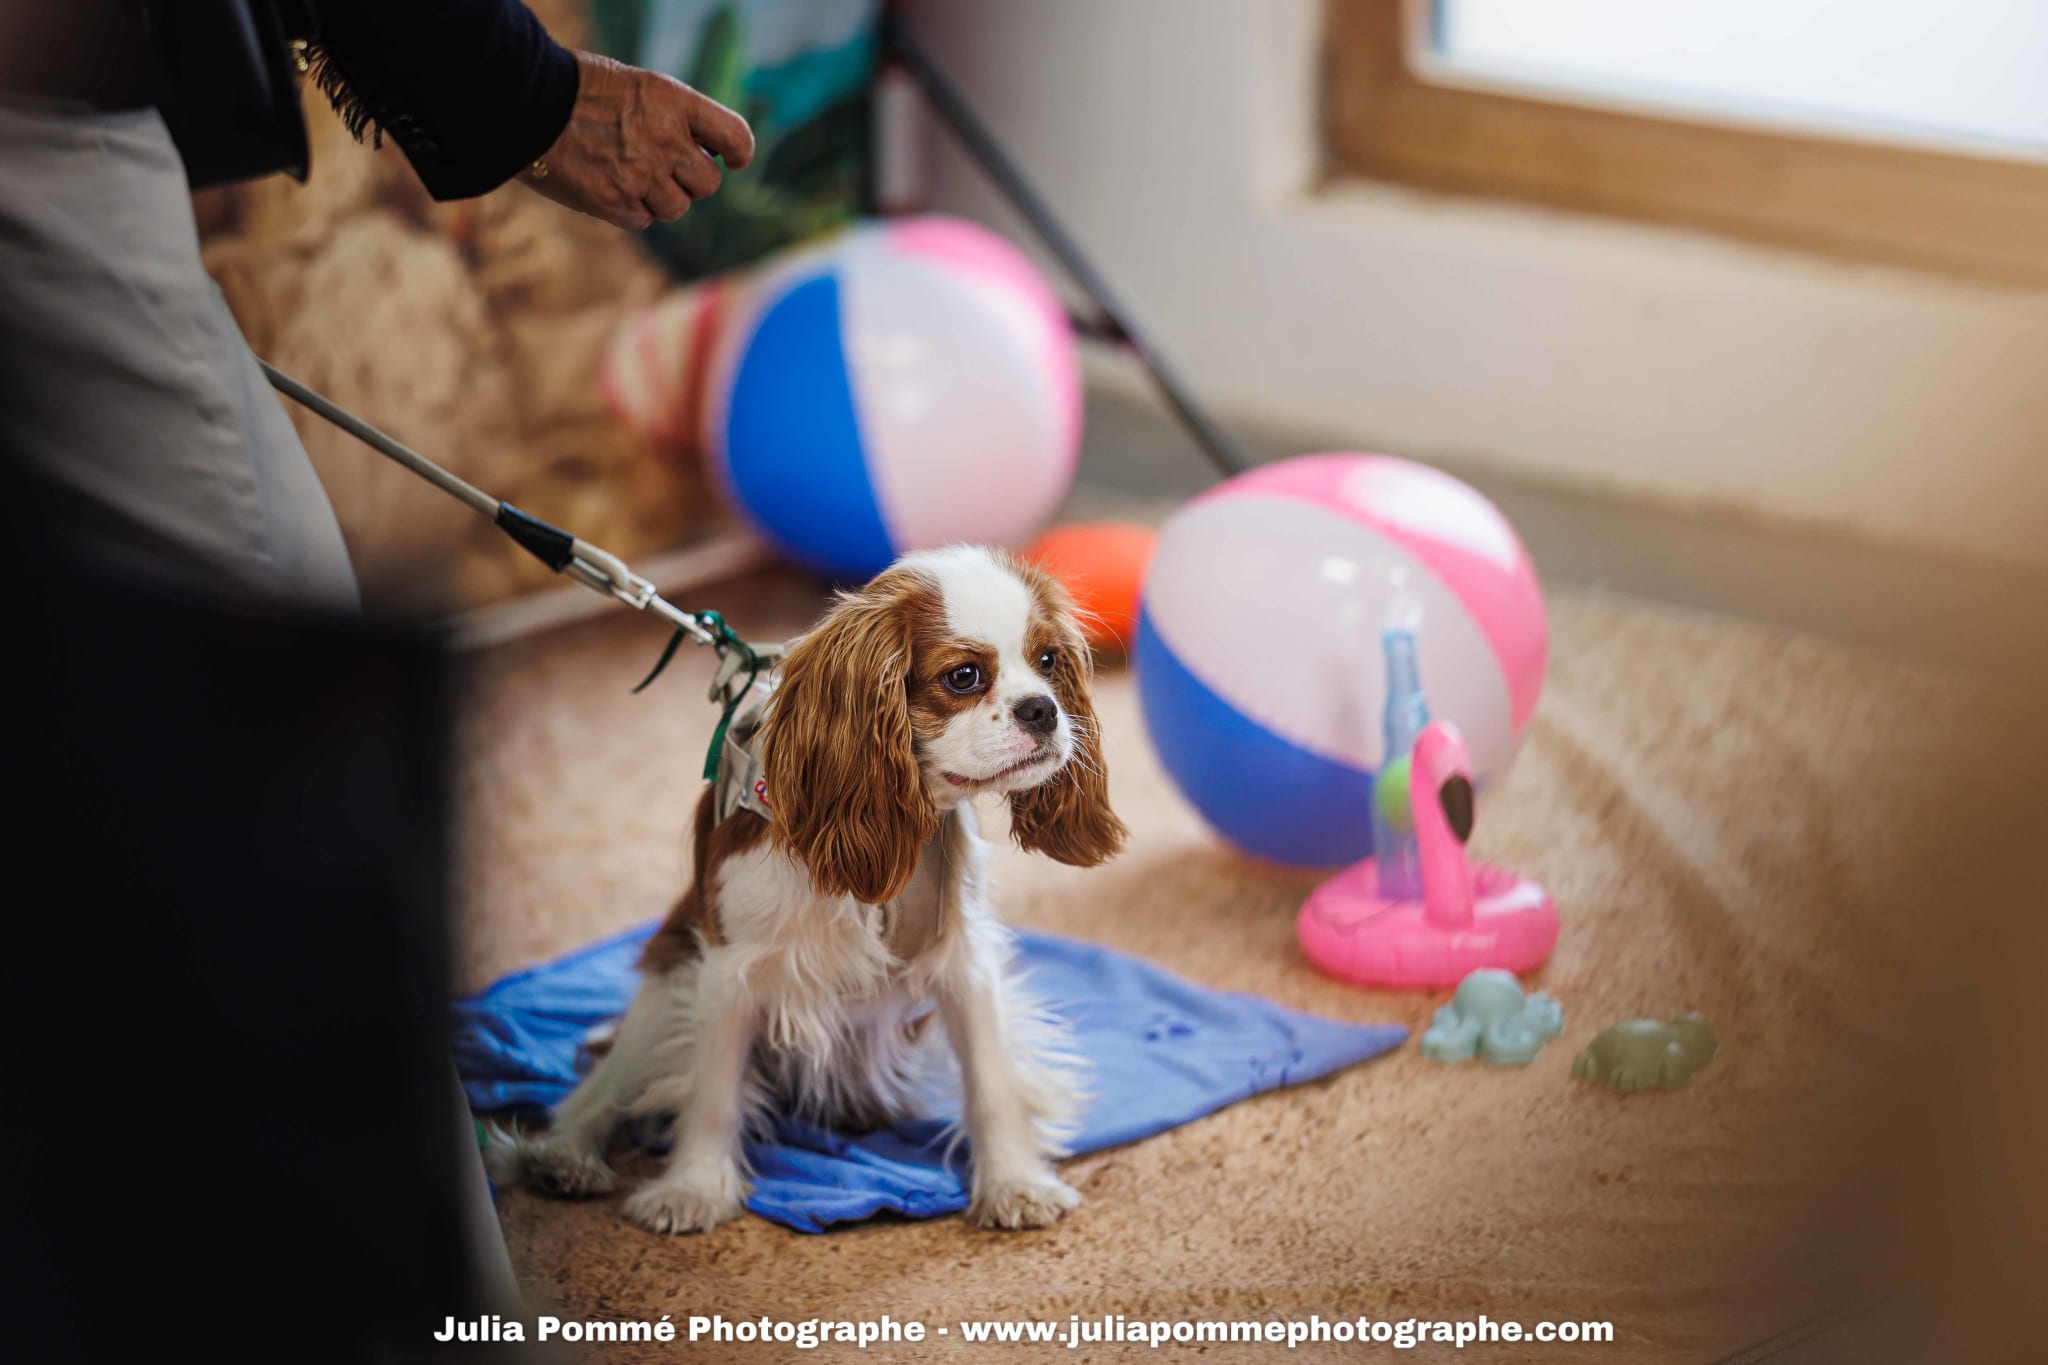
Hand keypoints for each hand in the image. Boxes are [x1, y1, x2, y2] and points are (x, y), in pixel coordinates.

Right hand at [526, 49, 754, 229]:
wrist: (526, 102)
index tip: (734, 160)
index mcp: (674, 102)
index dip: (740, 152)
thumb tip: (706, 154)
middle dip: (691, 180)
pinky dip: (632, 209)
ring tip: (628, 171)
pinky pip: (644, 220)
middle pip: (708, 184)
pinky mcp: (615, 203)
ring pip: (677, 208)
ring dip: (660, 197)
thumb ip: (676, 118)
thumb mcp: (639, 87)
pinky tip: (608, 184)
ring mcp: (641, 175)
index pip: (735, 137)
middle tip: (664, 165)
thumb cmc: (581, 90)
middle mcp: (665, 140)